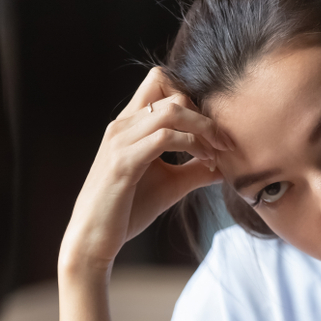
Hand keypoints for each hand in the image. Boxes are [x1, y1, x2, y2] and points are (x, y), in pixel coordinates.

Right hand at [58, 67, 231, 276]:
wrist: (93, 239)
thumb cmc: (127, 211)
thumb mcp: (170, 184)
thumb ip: (196, 170)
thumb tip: (227, 165)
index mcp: (129, 124)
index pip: (160, 81)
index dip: (193, 97)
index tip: (212, 128)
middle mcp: (123, 125)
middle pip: (172, 91)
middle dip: (205, 114)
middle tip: (224, 142)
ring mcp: (121, 141)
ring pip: (172, 110)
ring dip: (204, 127)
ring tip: (219, 151)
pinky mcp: (124, 162)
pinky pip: (165, 137)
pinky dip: (193, 145)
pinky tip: (205, 162)